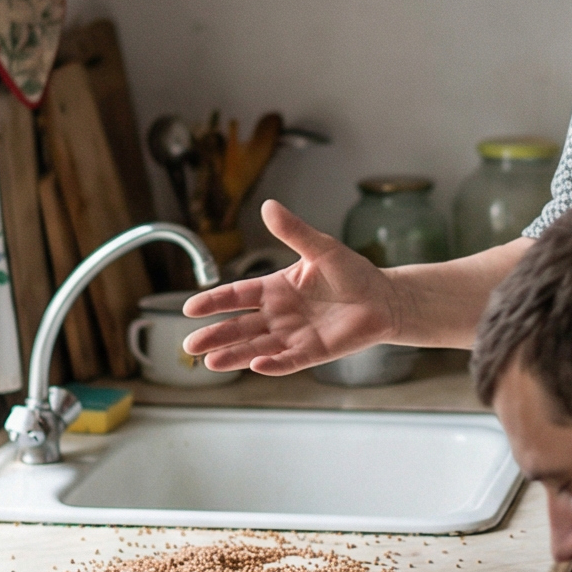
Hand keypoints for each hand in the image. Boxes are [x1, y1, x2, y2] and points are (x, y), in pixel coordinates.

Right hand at [180, 200, 397, 373]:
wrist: (384, 299)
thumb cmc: (352, 273)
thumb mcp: (321, 248)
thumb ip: (293, 231)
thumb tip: (268, 205)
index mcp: (276, 288)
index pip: (237, 295)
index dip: (214, 302)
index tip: (189, 308)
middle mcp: (280, 314)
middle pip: (240, 327)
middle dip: (215, 335)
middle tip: (188, 346)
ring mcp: (294, 335)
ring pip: (257, 347)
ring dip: (234, 354)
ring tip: (210, 362)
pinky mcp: (314, 352)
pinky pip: (289, 360)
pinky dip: (273, 364)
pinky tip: (255, 366)